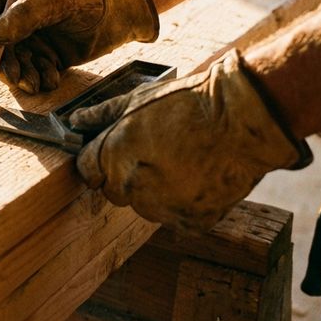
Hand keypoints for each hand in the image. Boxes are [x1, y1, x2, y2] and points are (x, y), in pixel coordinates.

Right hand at [0, 0, 158, 92]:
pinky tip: (53, 77)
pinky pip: (35, 72)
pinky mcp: (48, 56)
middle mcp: (17, 19)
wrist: (119, 7)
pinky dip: (40, 78)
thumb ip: (24, 15)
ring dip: (22, 76)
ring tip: (38, 82)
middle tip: (16, 77)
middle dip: (4, 65)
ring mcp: (32, 39)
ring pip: (16, 63)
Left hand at [69, 50, 312, 232]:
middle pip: (114, 191)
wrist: (245, 122)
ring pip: (144, 207)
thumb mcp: (140, 98)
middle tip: (153, 153)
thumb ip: (102, 114)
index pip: (88, 169)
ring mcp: (164, 208)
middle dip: (124, 175)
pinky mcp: (192, 222)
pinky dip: (182, 203)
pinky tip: (197, 177)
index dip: (98, 158)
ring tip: (180, 162)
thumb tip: (75, 121)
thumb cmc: (191, 104)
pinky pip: (175, 218)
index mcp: (116, 154)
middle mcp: (135, 187)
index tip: (112, 151)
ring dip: (152, 192)